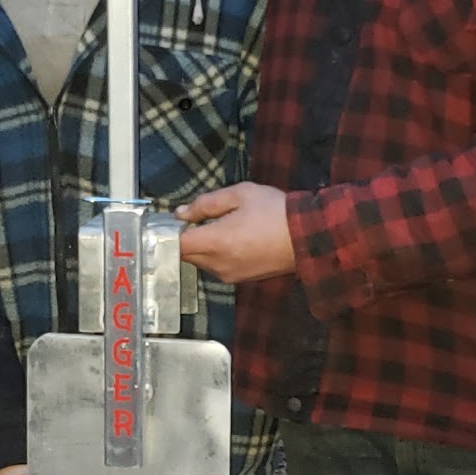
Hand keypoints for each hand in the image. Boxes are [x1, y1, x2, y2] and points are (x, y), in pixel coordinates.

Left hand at [176, 183, 297, 283]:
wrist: (307, 237)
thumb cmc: (275, 212)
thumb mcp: (240, 194)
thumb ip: (205, 204)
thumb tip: (181, 213)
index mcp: (216, 242)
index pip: (175, 244)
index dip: (168, 232)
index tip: (172, 221)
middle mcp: (218, 264)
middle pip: (185, 255)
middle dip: (186, 238)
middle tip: (199, 219)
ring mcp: (228, 275)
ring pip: (200, 262)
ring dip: (202, 247)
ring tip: (222, 228)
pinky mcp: (239, 279)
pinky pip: (216, 267)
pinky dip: (216, 255)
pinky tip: (233, 240)